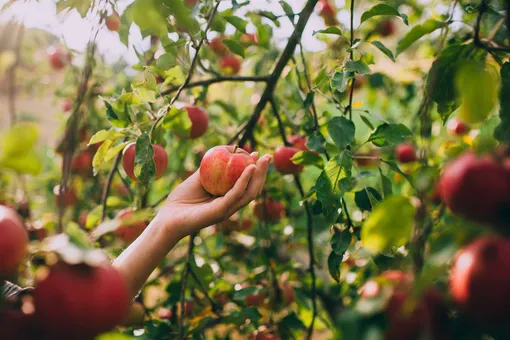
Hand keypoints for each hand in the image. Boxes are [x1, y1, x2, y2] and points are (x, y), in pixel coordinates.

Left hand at [155, 152, 271, 237]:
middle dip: (262, 172)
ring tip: (262, 161)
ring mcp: (227, 209)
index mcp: (227, 200)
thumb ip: (209, 168)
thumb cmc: (180, 200)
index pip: (247, 185)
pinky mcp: (221, 211)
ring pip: (249, 192)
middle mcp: (230, 205)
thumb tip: (221, 151)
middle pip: (253, 189)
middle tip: (267, 156)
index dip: (255, 170)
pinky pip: (235, 194)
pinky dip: (243, 181)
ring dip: (257, 176)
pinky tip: (248, 168)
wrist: (168, 218)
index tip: (257, 154)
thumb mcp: (197, 179)